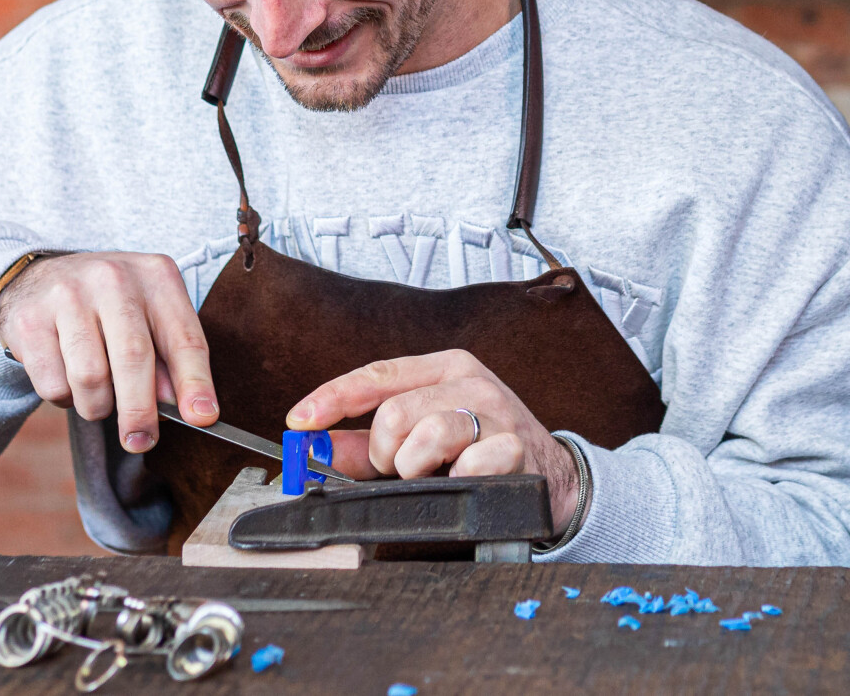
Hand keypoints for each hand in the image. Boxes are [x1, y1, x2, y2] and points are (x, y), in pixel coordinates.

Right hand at [0, 252, 214, 454]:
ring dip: (97, 405)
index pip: (183, 337)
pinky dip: (65, 398)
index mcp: (155, 276)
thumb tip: (182, 408)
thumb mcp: (148, 317)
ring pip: (90, 377)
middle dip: (140, 411)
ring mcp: (67, 295)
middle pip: (133, 358)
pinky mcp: (29, 321)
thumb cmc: (109, 306)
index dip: (195, 382)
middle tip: (140, 441)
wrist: (40, 278)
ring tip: (97, 396)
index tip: (203, 418)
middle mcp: (113, 278)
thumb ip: (167, 360)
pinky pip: (53, 384)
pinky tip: (67, 378)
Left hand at [287, 350, 580, 528]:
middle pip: (393, 414)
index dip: (333, 398)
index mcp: (446, 368)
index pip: (378, 374)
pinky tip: (465, 479)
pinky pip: (464, 465)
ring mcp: (496, 411)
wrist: (550, 478)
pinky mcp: (515, 446)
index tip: (299, 421)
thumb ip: (367, 444)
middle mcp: (472, 381)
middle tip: (402, 468)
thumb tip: (315, 447)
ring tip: (434, 474)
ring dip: (417, 470)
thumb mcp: (422, 438)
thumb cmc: (479, 451)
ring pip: (425, 437)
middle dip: (385, 454)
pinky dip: (456, 480)